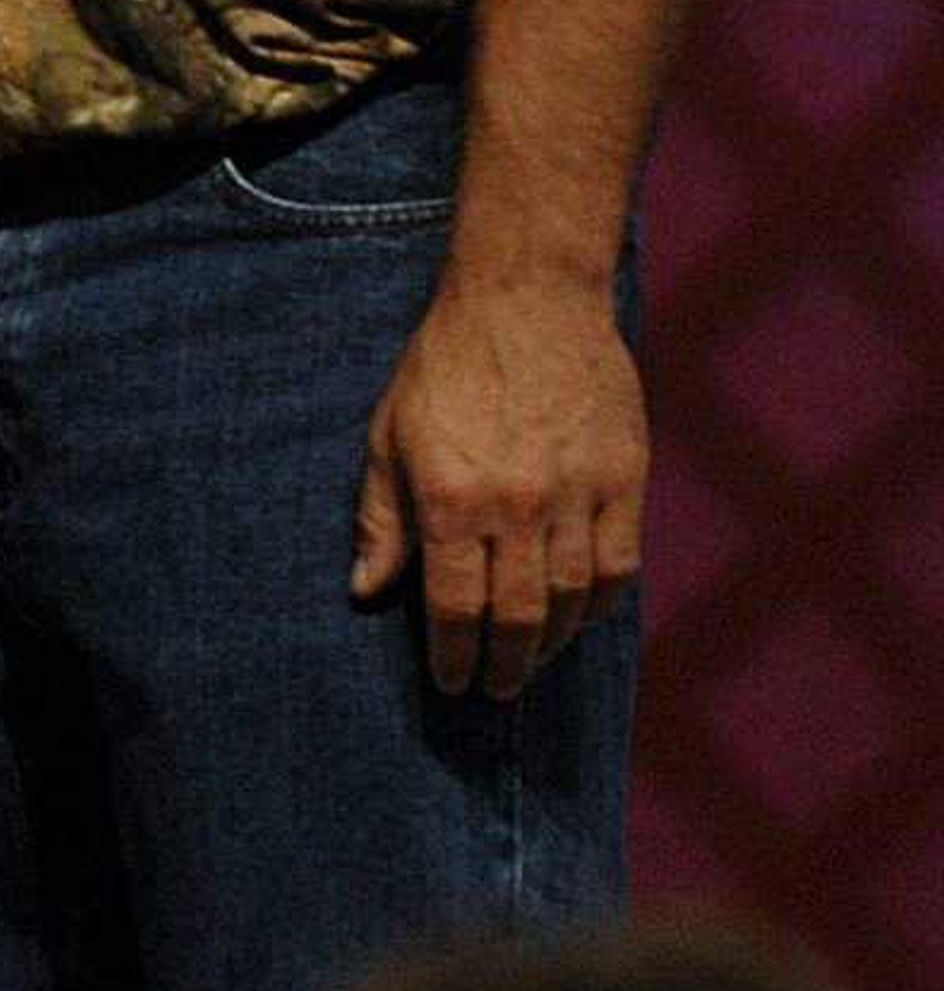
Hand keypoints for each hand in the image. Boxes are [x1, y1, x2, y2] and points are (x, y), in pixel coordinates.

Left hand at [350, 277, 645, 699]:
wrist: (528, 300)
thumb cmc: (446, 366)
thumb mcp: (390, 437)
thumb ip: (380, 519)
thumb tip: (366, 590)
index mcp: (452, 498)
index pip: (455, 606)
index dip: (453, 656)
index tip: (451, 684)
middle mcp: (517, 506)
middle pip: (517, 615)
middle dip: (504, 665)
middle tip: (494, 691)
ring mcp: (577, 494)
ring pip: (571, 599)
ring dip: (550, 643)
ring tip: (530, 662)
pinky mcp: (623, 479)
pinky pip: (618, 565)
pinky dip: (599, 603)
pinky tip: (578, 617)